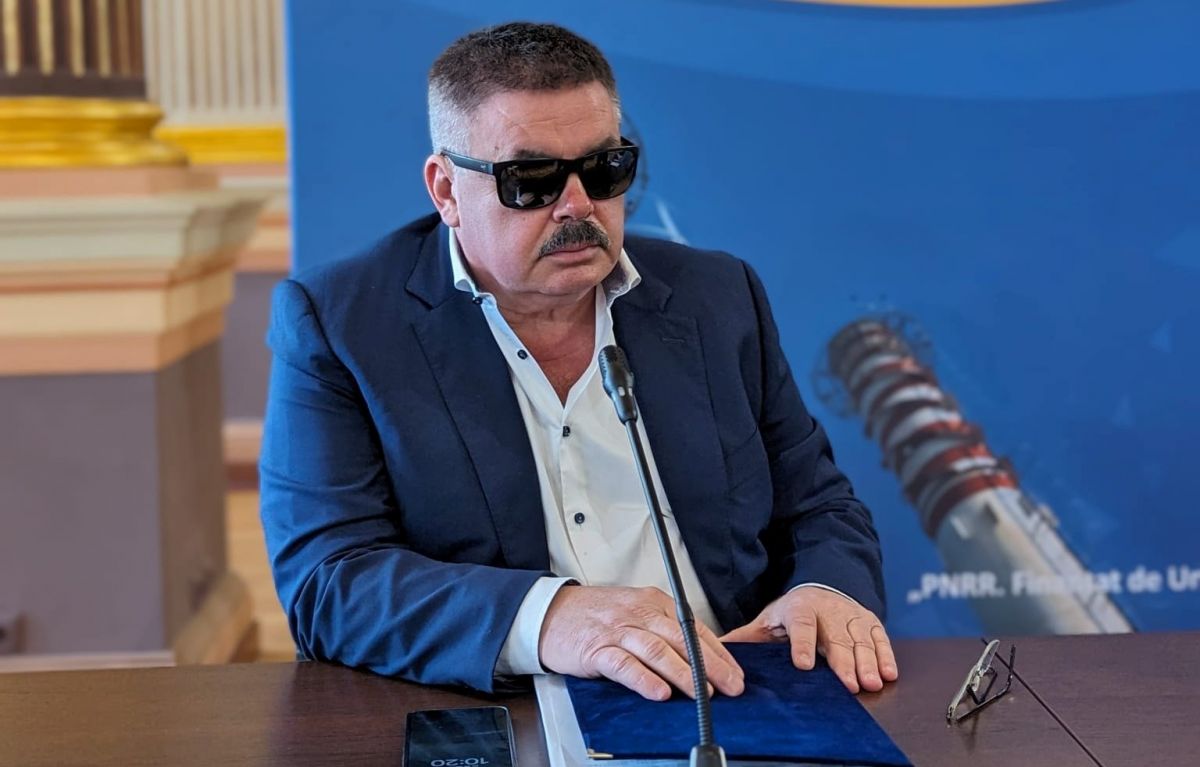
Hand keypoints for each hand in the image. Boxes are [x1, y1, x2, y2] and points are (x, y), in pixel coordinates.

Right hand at [538, 585, 745, 700]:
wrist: (551, 613)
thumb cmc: (596, 616)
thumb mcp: (636, 612)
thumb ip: (665, 630)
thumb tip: (702, 658)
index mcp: (654, 603)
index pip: (694, 628)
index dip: (718, 653)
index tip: (736, 673)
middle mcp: (639, 614)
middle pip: (681, 638)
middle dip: (710, 665)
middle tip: (730, 686)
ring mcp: (618, 631)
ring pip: (657, 650)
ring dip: (683, 673)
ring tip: (702, 692)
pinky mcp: (596, 649)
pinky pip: (624, 664)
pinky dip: (643, 679)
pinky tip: (659, 692)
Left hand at [720, 586, 897, 692]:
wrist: (822, 588)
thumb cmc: (793, 613)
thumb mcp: (768, 620)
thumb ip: (747, 636)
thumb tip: (715, 647)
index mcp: (799, 609)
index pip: (801, 626)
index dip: (803, 645)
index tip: (803, 664)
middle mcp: (828, 611)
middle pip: (836, 638)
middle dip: (844, 662)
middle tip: (851, 684)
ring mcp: (851, 616)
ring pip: (860, 639)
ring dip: (868, 661)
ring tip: (871, 682)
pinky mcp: (869, 621)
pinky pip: (880, 638)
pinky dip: (885, 655)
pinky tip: (888, 674)